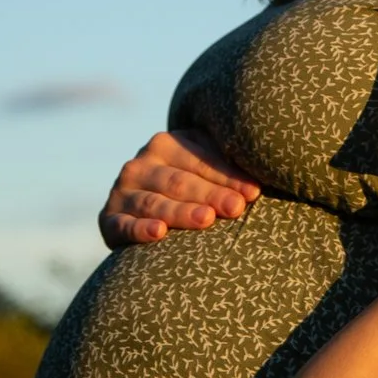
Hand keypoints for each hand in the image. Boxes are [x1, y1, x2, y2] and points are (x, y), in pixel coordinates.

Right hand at [100, 129, 260, 249]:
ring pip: (155, 203)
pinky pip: (123, 225)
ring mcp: (121, 191)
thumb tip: (269, 166)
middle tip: (237, 208)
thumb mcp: (203, 168)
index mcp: (166, 144)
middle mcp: (140, 164)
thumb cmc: (190, 188)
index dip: (229, 177)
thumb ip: (226, 165)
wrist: (141, 212)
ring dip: (181, 212)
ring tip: (207, 219)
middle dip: (210, 195)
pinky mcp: (108, 219)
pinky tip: (159, 233)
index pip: (201, 162)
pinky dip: (139, 229)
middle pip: (180, 181)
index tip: (255, 193)